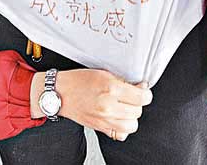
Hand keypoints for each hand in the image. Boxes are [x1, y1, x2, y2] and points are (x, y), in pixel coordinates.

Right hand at [30, 69, 151, 140]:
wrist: (60, 93)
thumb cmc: (77, 81)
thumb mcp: (102, 73)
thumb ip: (122, 80)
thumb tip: (139, 87)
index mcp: (111, 88)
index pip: (141, 97)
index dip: (146, 93)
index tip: (144, 90)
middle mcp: (109, 106)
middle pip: (138, 111)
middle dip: (137, 103)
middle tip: (132, 96)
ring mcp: (105, 120)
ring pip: (132, 125)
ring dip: (132, 116)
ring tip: (126, 108)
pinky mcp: (101, 129)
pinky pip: (121, 134)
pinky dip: (123, 127)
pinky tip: (118, 118)